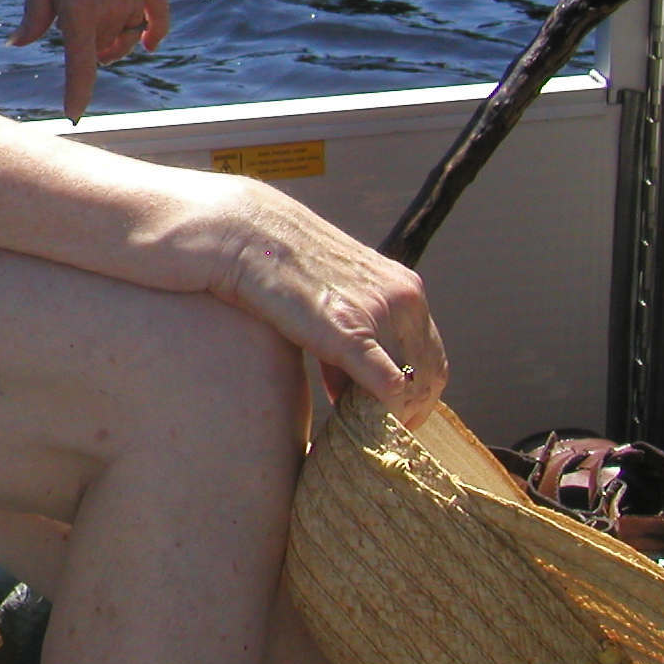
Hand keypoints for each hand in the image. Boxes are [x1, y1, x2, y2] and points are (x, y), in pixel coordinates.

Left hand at [8, 0, 170, 120]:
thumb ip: (34, 14)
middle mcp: (112, 6)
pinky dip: (153, 34)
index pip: (81, 65)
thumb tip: (19, 44)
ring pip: (125, 36)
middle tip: (67, 12)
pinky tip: (148, 44)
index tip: (75, 115)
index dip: (77, 93)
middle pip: (100, 49)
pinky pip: (158, 18)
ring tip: (93, 15)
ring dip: (111, 39)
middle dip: (85, 46)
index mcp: (79, 7)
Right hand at [183, 176, 447, 425]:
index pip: (431, 360)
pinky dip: (377, 416)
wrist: (232, 225)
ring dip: (385, 420)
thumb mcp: (325, 289)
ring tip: (351, 438)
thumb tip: (354, 379)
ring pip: (410, 389)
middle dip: (401, 415)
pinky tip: (351, 433)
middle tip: (365, 438)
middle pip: (428, 380)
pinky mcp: (347, 330)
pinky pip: (388, 385)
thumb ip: (349, 325)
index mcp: (402, 287)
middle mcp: (402, 297)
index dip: (409, 397)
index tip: (376, 420)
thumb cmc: (268, 259)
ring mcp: (378, 311)